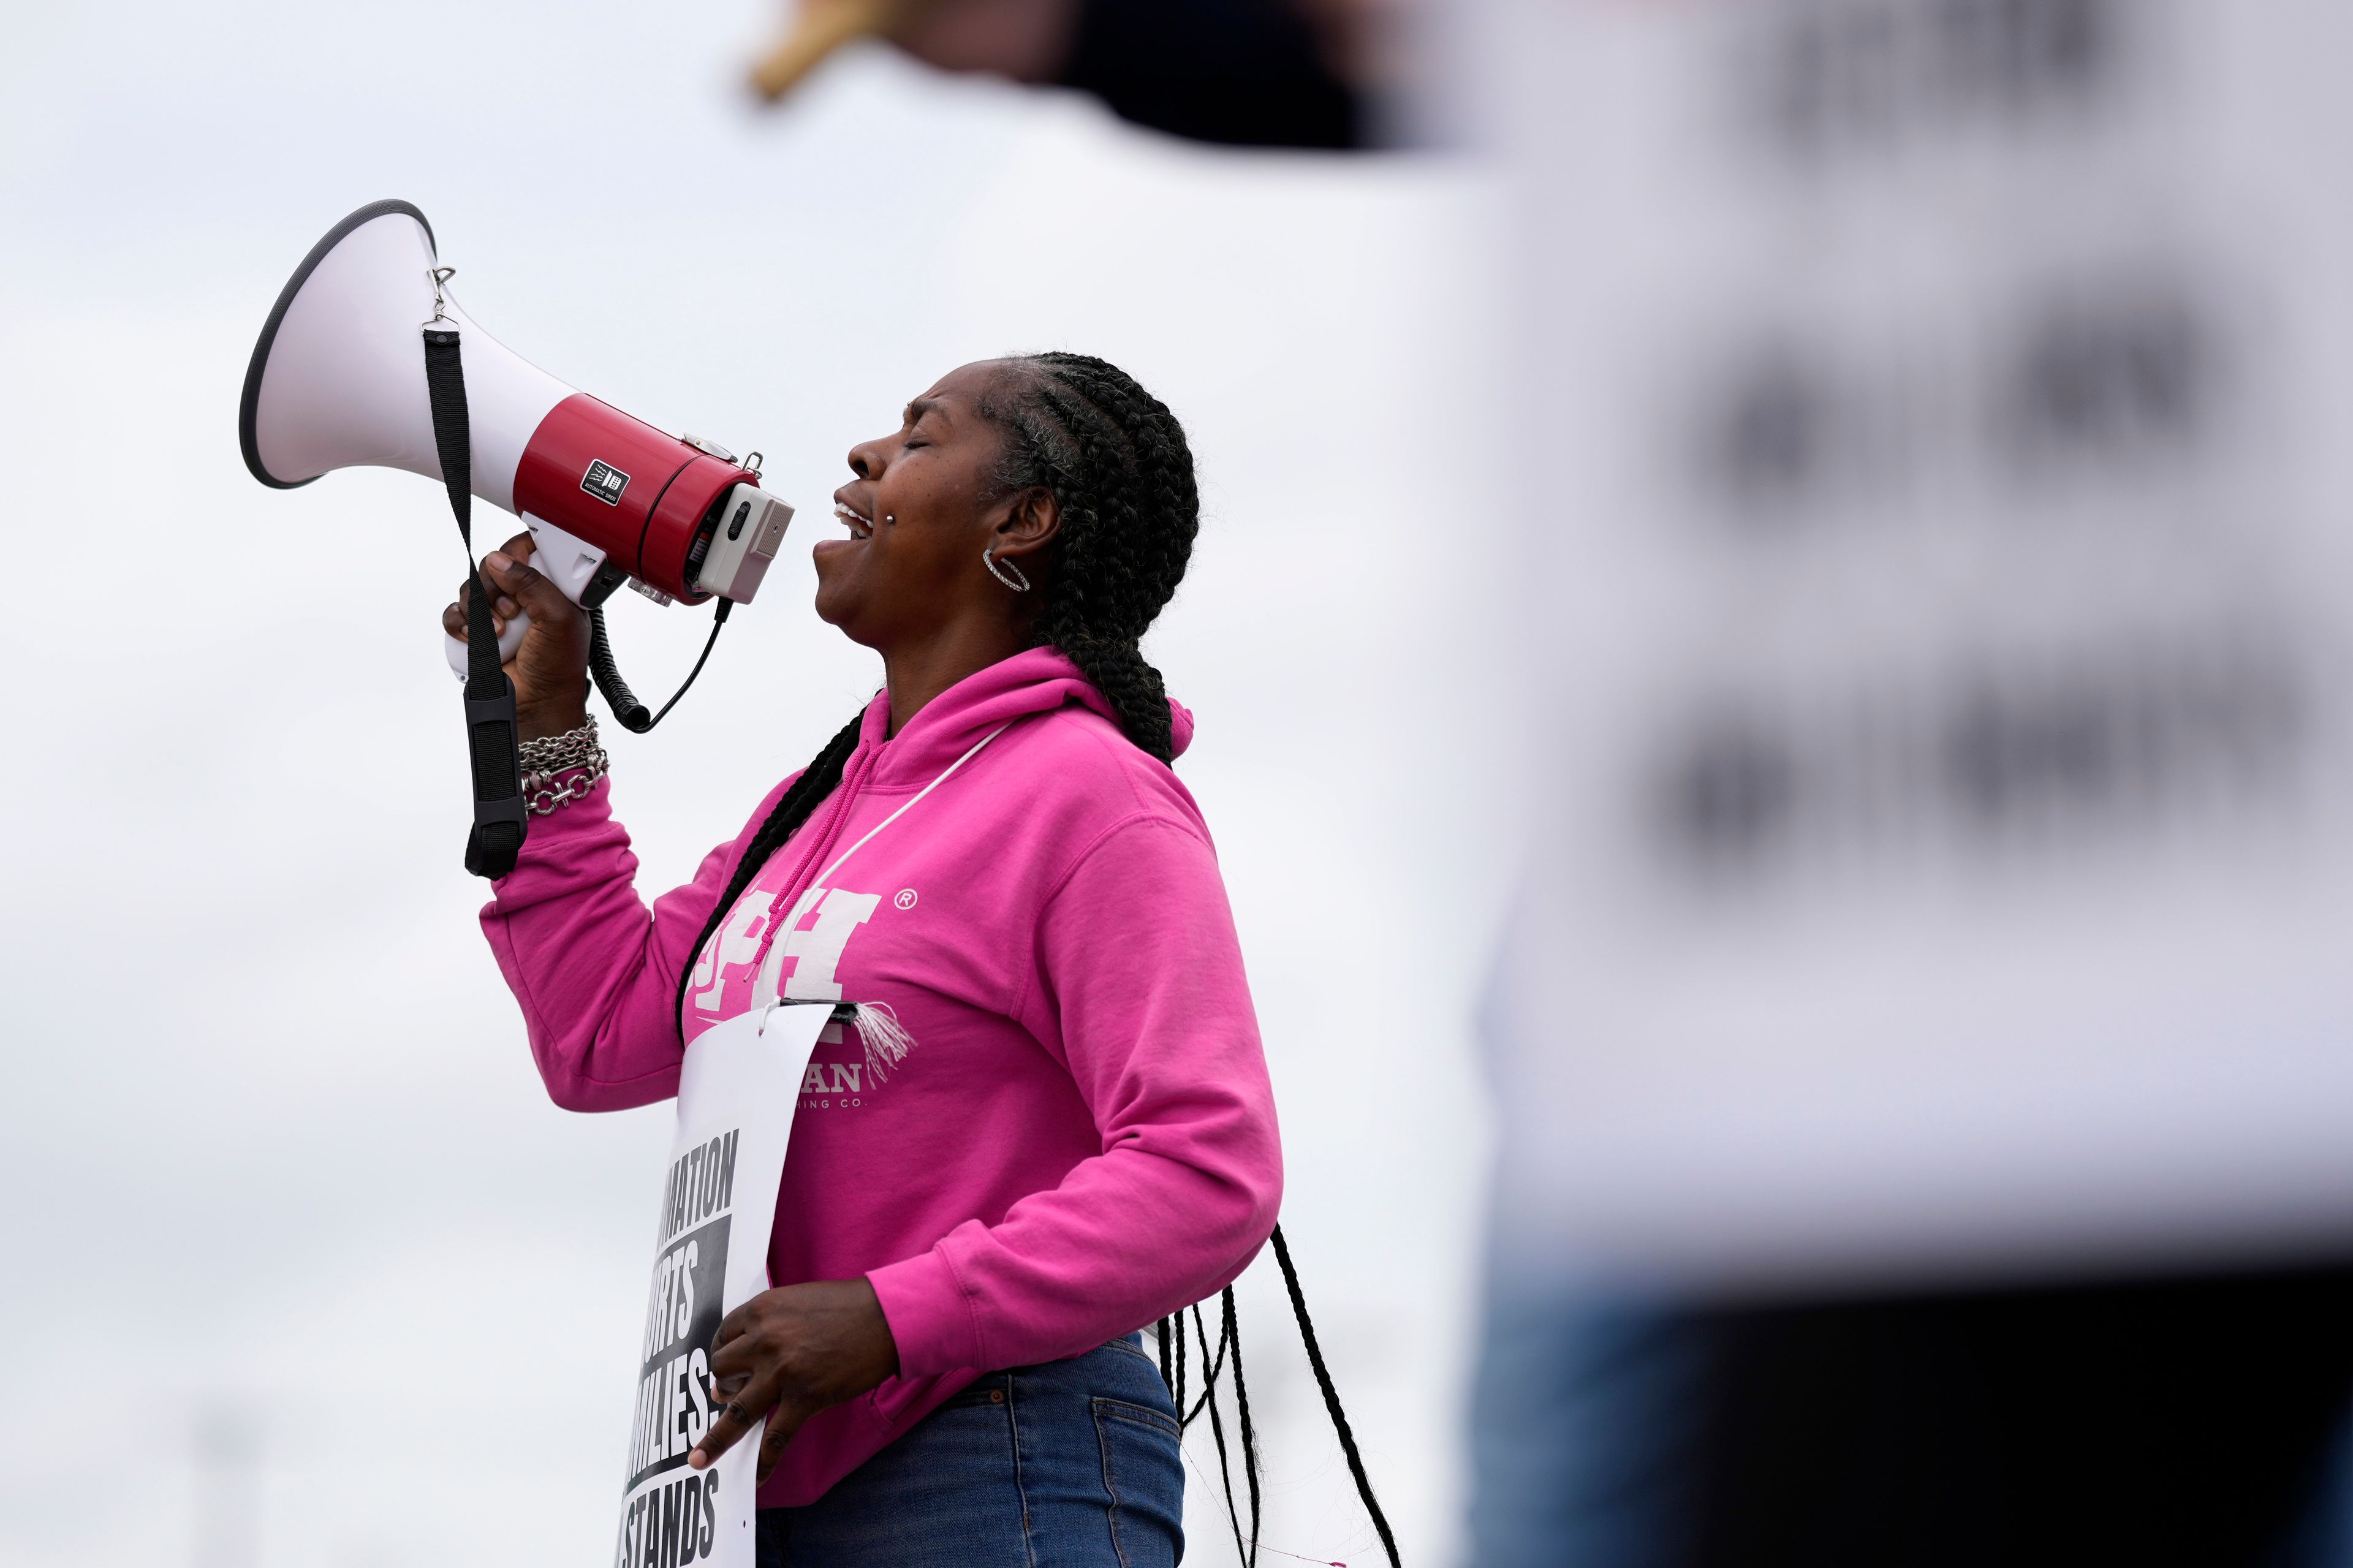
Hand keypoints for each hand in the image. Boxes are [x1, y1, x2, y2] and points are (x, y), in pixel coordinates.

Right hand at [441, 532, 591, 739]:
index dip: (518, 554)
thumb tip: (500, 560)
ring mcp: (497, 613)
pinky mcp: (477, 631)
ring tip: (499, 632)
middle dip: (495, 587)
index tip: (517, 567)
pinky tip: (475, 638)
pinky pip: (455, 614)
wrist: (538, 704)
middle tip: (511, 612)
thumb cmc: (559, 666)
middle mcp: (523, 596)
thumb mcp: (559, 618)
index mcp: (550, 587)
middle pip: (493, 566)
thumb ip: (533, 583)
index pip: (528, 550)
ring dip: (478, 608)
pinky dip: (459, 623)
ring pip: (470, 588)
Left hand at [690, 1278, 900, 1483]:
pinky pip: (776, 1437)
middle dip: (722, 1386)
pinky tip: (756, 1479)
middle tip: (729, 1395)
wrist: (888, 1316)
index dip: (722, 1354)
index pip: (723, 1337)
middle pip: (722, 1371)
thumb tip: (741, 1363)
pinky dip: (763, 1462)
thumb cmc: (846, 1305)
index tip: (726, 1367)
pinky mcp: (806, 1397)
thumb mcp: (797, 1300)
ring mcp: (783, 1371)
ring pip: (736, 1411)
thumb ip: (768, 1325)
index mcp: (761, 1311)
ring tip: (698, 1461)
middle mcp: (764, 1340)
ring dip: (714, 1440)